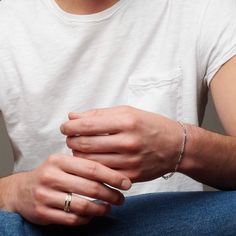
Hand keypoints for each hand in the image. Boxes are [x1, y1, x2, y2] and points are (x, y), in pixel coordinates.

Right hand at [5, 154, 130, 224]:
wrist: (21, 190)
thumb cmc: (51, 174)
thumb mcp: (63, 163)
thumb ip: (84, 165)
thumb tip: (115, 172)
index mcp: (59, 160)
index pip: (92, 167)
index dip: (113, 176)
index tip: (126, 183)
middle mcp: (51, 176)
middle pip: (90, 187)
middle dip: (111, 194)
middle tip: (121, 198)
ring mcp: (45, 195)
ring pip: (82, 206)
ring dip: (100, 209)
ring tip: (109, 207)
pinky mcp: (42, 212)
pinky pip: (71, 219)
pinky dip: (86, 219)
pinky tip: (92, 215)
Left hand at [61, 106, 182, 182]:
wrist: (176, 146)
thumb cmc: (150, 125)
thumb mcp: (127, 112)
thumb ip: (98, 114)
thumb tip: (73, 117)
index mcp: (126, 122)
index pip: (87, 125)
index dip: (70, 127)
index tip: (65, 127)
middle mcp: (128, 142)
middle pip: (84, 145)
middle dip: (72, 140)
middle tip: (72, 137)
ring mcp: (130, 162)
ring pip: (89, 161)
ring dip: (79, 154)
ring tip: (81, 147)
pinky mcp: (131, 176)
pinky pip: (102, 174)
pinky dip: (92, 167)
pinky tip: (93, 159)